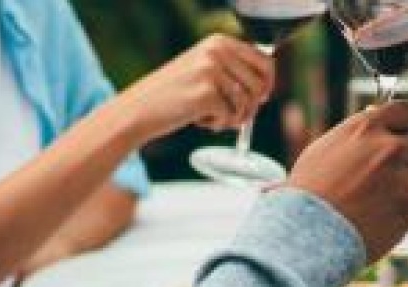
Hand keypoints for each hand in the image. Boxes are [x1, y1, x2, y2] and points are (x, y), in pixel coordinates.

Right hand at [113, 35, 274, 139]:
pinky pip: (231, 116)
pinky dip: (218, 124)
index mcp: (219, 42)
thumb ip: (232, 70)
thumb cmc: (174, 94)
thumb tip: (267, 85)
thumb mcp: (204, 69)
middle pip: (260, 86)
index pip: (265, 61)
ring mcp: (211, 71)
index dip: (267, 84)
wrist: (140, 108)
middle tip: (232, 115)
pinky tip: (197, 119)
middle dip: (250, 106)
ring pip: (247, 104)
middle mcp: (217, 52)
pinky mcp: (206, 93)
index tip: (261, 99)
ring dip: (232, 117)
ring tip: (209, 116)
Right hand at [289, 102, 407, 261]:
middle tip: (378, 175)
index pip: (405, 111)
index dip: (402, 123)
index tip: (398, 132)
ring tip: (364, 202)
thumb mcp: (324, 149)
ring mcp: (401, 178)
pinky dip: (397, 211)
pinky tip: (372, 218)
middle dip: (401, 157)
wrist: (309, 232)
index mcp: (366, 128)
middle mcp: (389, 148)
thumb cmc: (309, 191)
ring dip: (396, 186)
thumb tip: (373, 114)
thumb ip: (355, 133)